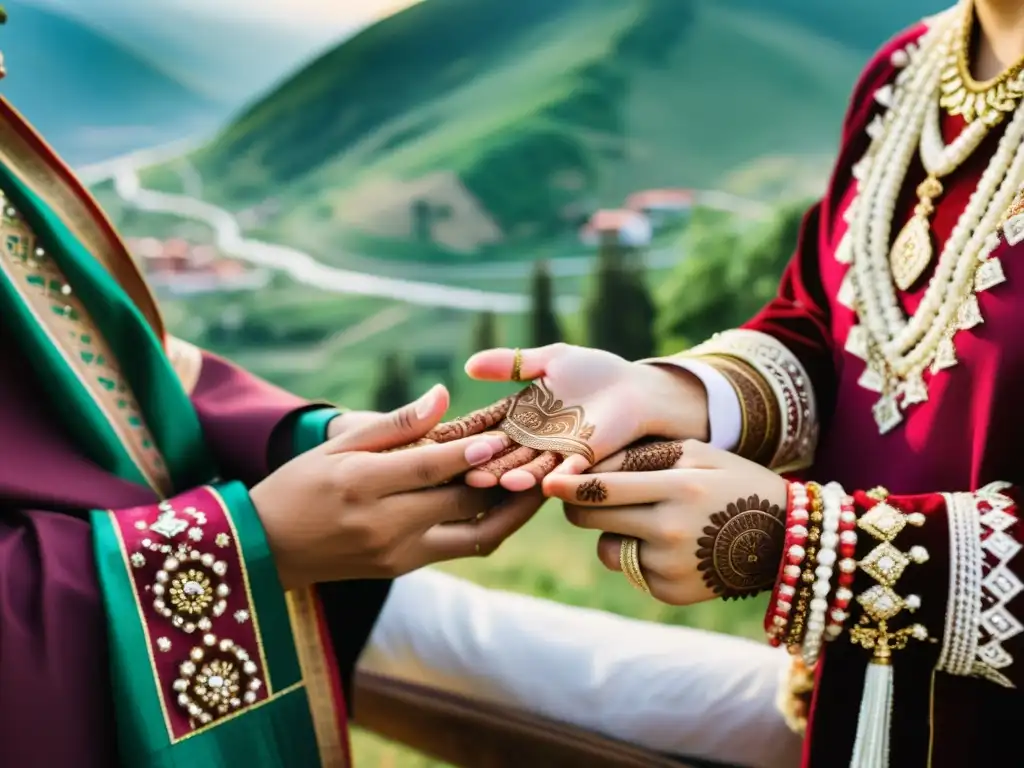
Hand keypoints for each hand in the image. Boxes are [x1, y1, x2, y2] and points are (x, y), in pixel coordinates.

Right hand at [252, 385, 543, 587]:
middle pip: (462, 502)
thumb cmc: (298, 486)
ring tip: (539, 487)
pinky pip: (460, 548)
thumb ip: (394, 425)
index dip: (472, 452)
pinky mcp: (404, 568)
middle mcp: (384, 523)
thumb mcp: (337, 448)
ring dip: (511, 513)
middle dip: (504, 478)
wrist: (266, 550)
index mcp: (363, 485)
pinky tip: (506, 504)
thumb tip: (442, 396)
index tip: (506, 435)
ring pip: (474, 536)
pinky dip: (487, 526)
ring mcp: (397, 552)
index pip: (431, 468)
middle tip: (539, 454)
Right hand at [462, 343, 709, 490]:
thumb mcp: (549, 360)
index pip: (488, 429)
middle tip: (461, 473)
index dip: (467, 437)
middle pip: (504, 455)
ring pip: (532, 468)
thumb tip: (469, 364)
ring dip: (514, 476)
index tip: (440, 444)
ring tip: (495, 482)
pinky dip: (557, 477)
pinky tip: (541, 484)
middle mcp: (535, 440)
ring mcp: (559, 453)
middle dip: (484, 464)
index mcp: (522, 418)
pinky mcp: (587, 458)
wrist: (635, 386)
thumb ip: (511, 363)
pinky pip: (570, 471)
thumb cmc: (593, 371)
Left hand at [544, 440, 787, 605]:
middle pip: (592, 519)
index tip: (546, 482)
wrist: (784, 540)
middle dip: (580, 507)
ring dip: (614, 534)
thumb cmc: (734, 483)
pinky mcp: (669, 591)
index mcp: (678, 487)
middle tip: (585, 498)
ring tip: (650, 521)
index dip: (567, 485)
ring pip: (607, 548)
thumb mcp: (698, 454)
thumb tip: (587, 465)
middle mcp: (670, 529)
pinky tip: (671, 547)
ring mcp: (669, 565)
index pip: (602, 487)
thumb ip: (643, 456)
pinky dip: (638, 557)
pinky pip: (630, 570)